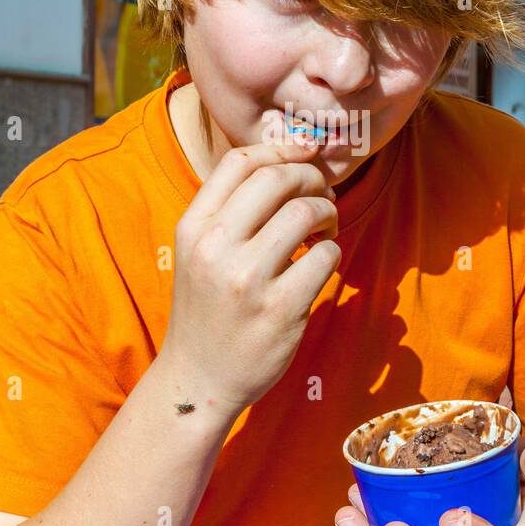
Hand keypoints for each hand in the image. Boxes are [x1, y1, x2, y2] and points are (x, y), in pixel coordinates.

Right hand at [159, 134, 340, 424]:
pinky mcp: (280, 309)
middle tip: (323, 194)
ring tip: (325, 229)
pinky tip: (320, 264)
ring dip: (328, 212)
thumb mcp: (199, 253)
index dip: (281, 147)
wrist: (200, 378)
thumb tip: (290, 161)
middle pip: (277, 178)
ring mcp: (247, 279)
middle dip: (312, 177)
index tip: (306, 152)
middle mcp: (215, 247)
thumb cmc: (207, 308)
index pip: (239, 162)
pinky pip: (325, 257)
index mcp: (192, 227)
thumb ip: (231, 211)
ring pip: (306, 212)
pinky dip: (332, 252)